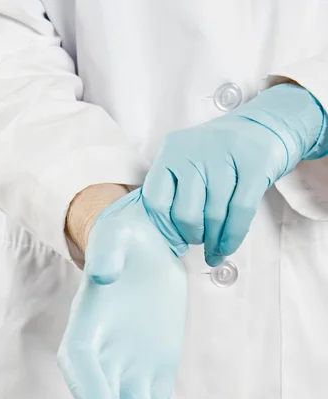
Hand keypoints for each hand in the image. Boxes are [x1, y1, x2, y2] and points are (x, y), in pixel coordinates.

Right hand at [58, 189, 186, 398]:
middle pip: (104, 398)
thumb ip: (106, 253)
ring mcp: (127, 367)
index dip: (87, 383)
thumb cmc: (125, 239)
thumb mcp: (115, 236)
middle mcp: (103, 354)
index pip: (81, 360)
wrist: (146, 248)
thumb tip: (104, 273)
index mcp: (87, 323)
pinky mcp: (152, 373)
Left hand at [142, 83, 325, 265]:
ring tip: (214, 249)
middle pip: (185, 214)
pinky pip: (240, 213)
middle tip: (198, 239)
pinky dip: (233, 237)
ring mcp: (225, 156)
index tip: (175, 241)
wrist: (265, 126)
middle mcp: (194, 151)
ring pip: (214, 217)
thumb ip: (173, 192)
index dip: (165, 229)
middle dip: (192, 236)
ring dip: (214, 242)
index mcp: (171, 152)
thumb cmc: (220, 156)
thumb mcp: (189, 163)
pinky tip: (228, 247)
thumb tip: (169, 240)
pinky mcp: (254, 164)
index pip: (156, 201)